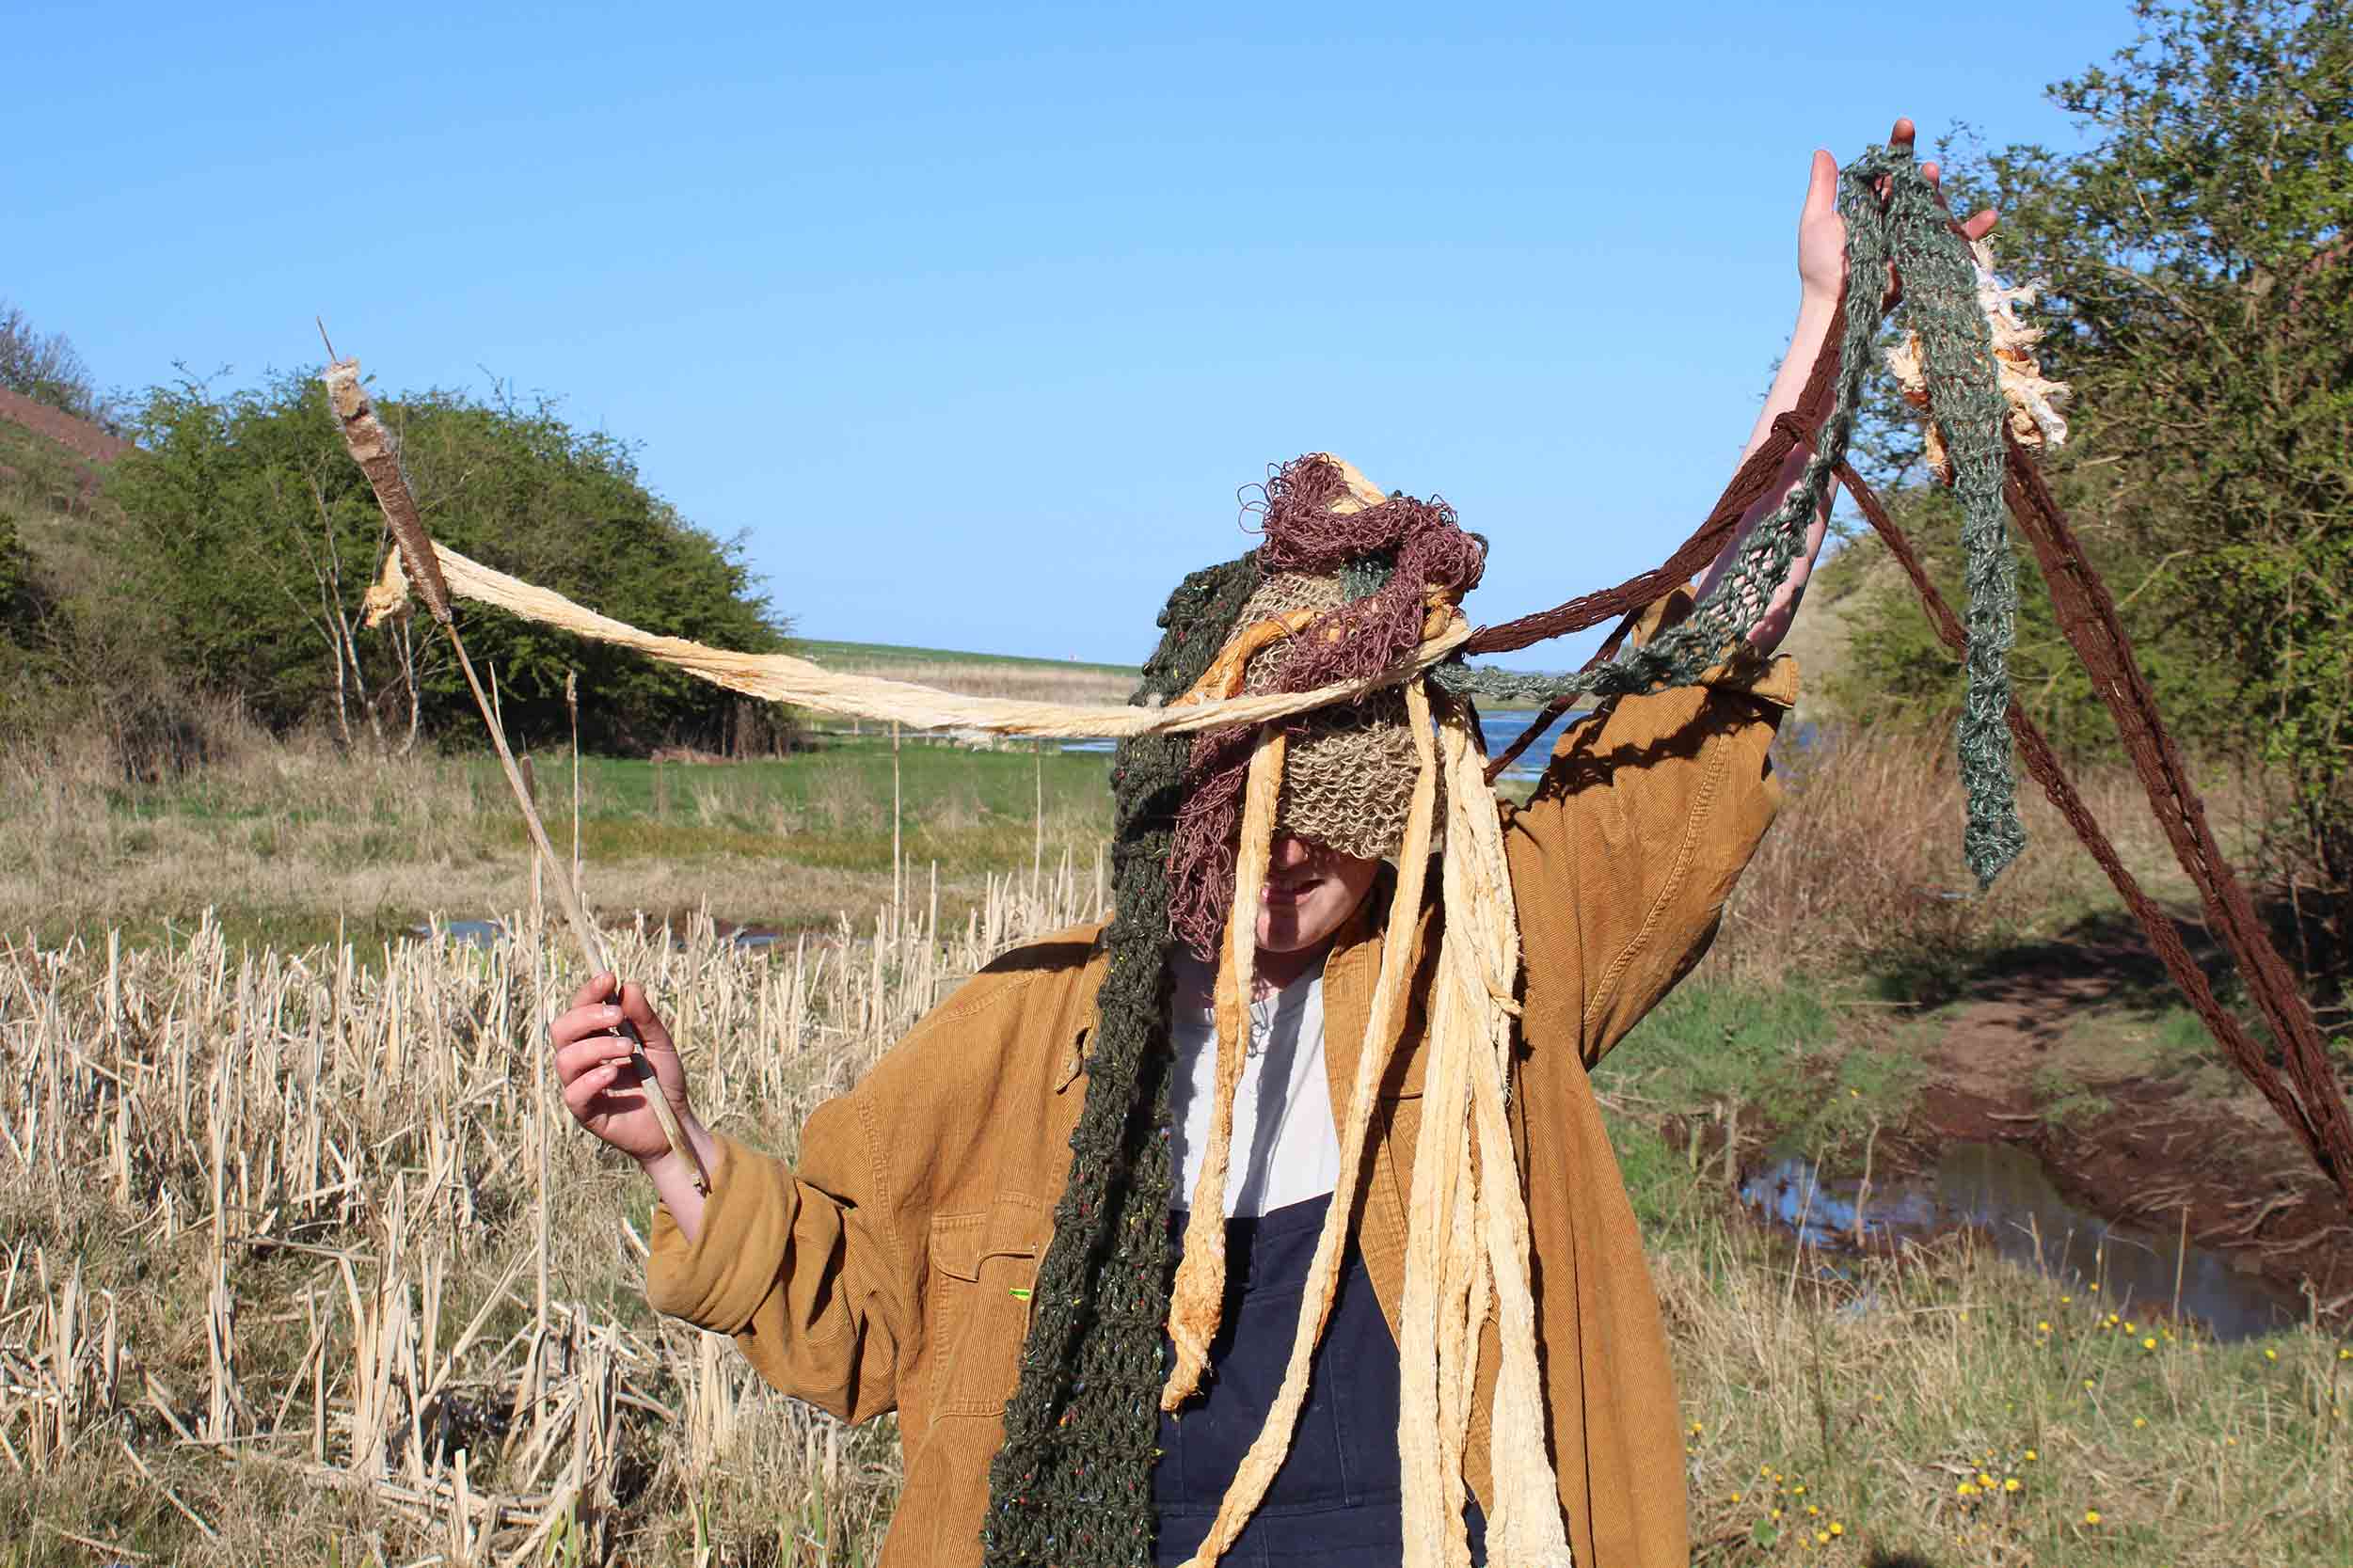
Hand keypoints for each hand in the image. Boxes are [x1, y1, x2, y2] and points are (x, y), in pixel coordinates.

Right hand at [551, 973, 696, 1168]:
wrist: (675, 1123)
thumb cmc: (663, 1080)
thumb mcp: (660, 1044)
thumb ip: (644, 1018)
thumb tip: (629, 985)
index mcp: (596, 1038)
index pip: (580, 1009)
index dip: (589, 992)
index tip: (609, 978)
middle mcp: (583, 1059)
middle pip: (562, 1029)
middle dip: (587, 1017)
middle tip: (617, 1017)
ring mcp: (581, 1085)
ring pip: (565, 1059)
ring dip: (595, 1047)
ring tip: (627, 1048)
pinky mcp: (586, 1113)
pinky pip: (573, 1094)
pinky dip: (590, 1079)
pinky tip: (613, 1072)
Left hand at [1797, 117, 1998, 308]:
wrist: (1836, 305)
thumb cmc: (1820, 266)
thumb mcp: (1817, 222)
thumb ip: (1824, 188)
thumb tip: (1823, 150)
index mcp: (1870, 203)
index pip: (1888, 169)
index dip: (1898, 148)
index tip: (1904, 125)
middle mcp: (1894, 215)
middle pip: (1914, 185)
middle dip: (1920, 172)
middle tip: (1922, 164)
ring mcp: (1911, 234)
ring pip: (1932, 206)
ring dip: (1937, 192)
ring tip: (1932, 177)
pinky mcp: (1925, 256)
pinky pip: (1955, 241)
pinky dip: (1974, 230)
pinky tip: (1991, 216)